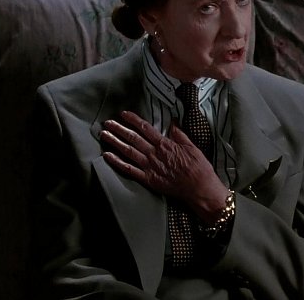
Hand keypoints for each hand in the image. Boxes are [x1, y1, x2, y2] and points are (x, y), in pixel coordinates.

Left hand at [100, 111, 228, 222]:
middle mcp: (155, 153)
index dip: (133, 119)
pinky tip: (107, 156)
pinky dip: (117, 162)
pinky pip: (129, 170)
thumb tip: (172, 121)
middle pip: (133, 138)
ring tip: (104, 134)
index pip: (145, 128)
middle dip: (119, 129)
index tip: (123, 114)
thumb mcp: (192, 146)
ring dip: (115, 142)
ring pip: (128, 151)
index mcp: (165, 144)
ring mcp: (150, 167)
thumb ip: (179, 134)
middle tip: (107, 122)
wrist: (199, 188)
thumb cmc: (198, 167)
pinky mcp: (148, 179)